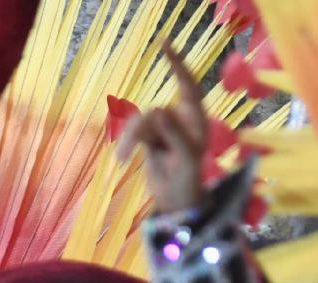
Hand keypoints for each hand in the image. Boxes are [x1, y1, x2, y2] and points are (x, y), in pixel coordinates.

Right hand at [114, 42, 208, 214]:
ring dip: (130, 139)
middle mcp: (180, 119)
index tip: (163, 44)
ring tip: (123, 158)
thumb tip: (156, 109)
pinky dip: (126, 144)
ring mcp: (164, 128)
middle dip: (141, 128)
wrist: (176, 202)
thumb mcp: (184, 158)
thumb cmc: (188, 181)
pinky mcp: (150, 138)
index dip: (176, 63)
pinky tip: (122, 159)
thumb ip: (173, 133)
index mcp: (196, 118)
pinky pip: (133, 131)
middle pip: (154, 110)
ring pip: (140, 121)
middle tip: (130, 148)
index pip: (187, 84)